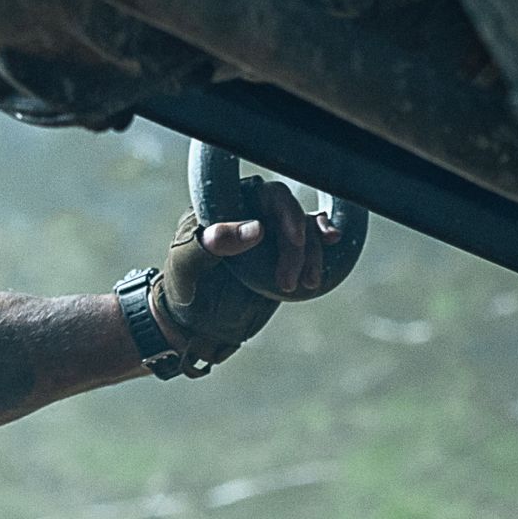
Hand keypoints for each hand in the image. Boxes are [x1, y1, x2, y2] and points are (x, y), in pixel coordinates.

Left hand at [199, 181, 340, 299]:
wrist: (196, 323)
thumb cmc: (185, 288)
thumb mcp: (187, 267)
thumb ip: (213, 244)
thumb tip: (257, 228)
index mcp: (225, 205)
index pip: (263, 194)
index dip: (285, 212)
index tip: (294, 241)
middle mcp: (251, 214)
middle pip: (289, 213)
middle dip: (297, 245)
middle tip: (288, 280)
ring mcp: (270, 235)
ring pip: (305, 230)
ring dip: (313, 253)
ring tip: (306, 283)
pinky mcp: (284, 255)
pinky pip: (311, 242)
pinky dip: (323, 245)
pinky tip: (332, 246)